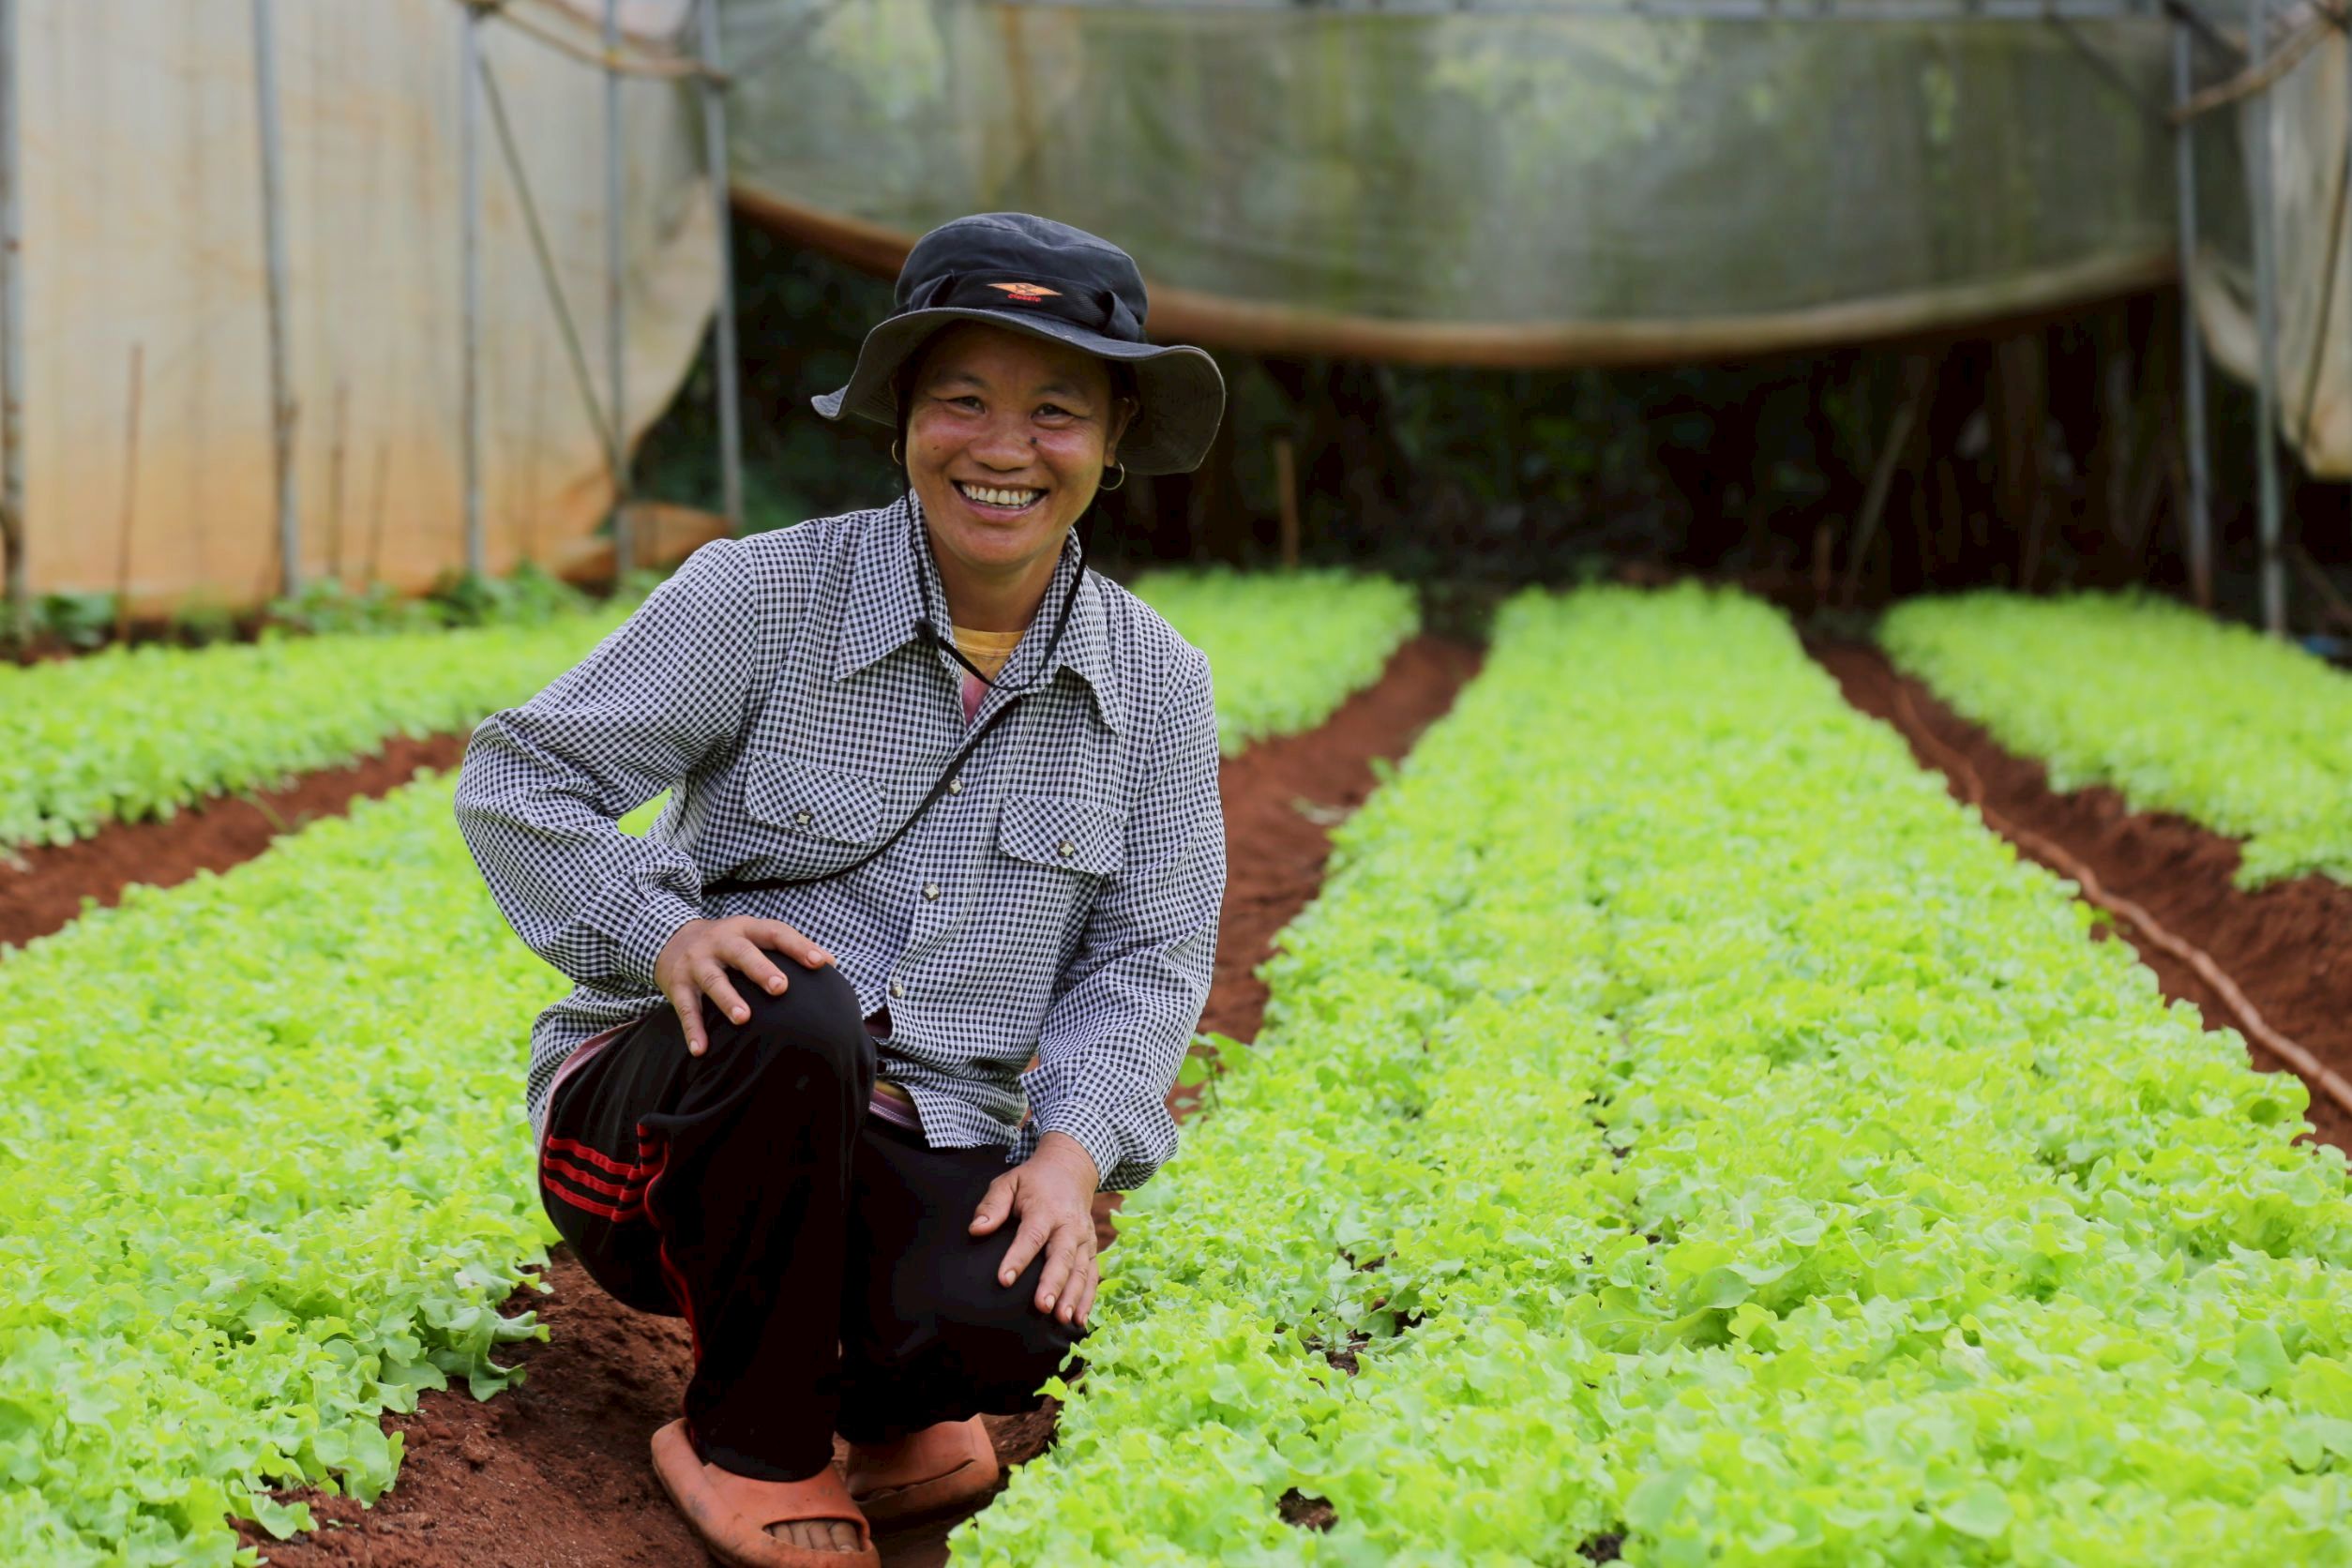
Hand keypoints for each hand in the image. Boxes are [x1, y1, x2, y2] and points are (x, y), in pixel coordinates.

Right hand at [653, 916, 832, 1056]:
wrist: (670, 938)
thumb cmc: (728, 943)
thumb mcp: (753, 936)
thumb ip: (786, 947)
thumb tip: (832, 964)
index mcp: (746, 929)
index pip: (776, 933)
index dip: (799, 946)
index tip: (821, 963)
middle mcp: (721, 942)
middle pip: (742, 953)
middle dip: (761, 970)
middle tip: (781, 988)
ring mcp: (697, 962)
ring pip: (713, 980)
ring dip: (727, 1000)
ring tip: (743, 1018)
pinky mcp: (677, 984)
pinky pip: (685, 1008)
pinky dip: (693, 1029)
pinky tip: (701, 1050)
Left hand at [968, 1132, 1099, 1327]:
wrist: (1071, 1170)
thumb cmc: (1032, 1181)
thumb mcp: (1008, 1182)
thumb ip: (992, 1205)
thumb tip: (976, 1230)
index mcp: (1045, 1209)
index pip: (1031, 1236)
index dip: (1018, 1258)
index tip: (1004, 1280)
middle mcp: (1069, 1225)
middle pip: (1062, 1256)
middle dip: (1053, 1283)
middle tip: (1042, 1306)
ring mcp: (1084, 1238)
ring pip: (1080, 1270)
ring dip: (1073, 1296)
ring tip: (1063, 1319)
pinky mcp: (1092, 1249)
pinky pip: (1092, 1275)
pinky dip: (1088, 1298)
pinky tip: (1079, 1320)